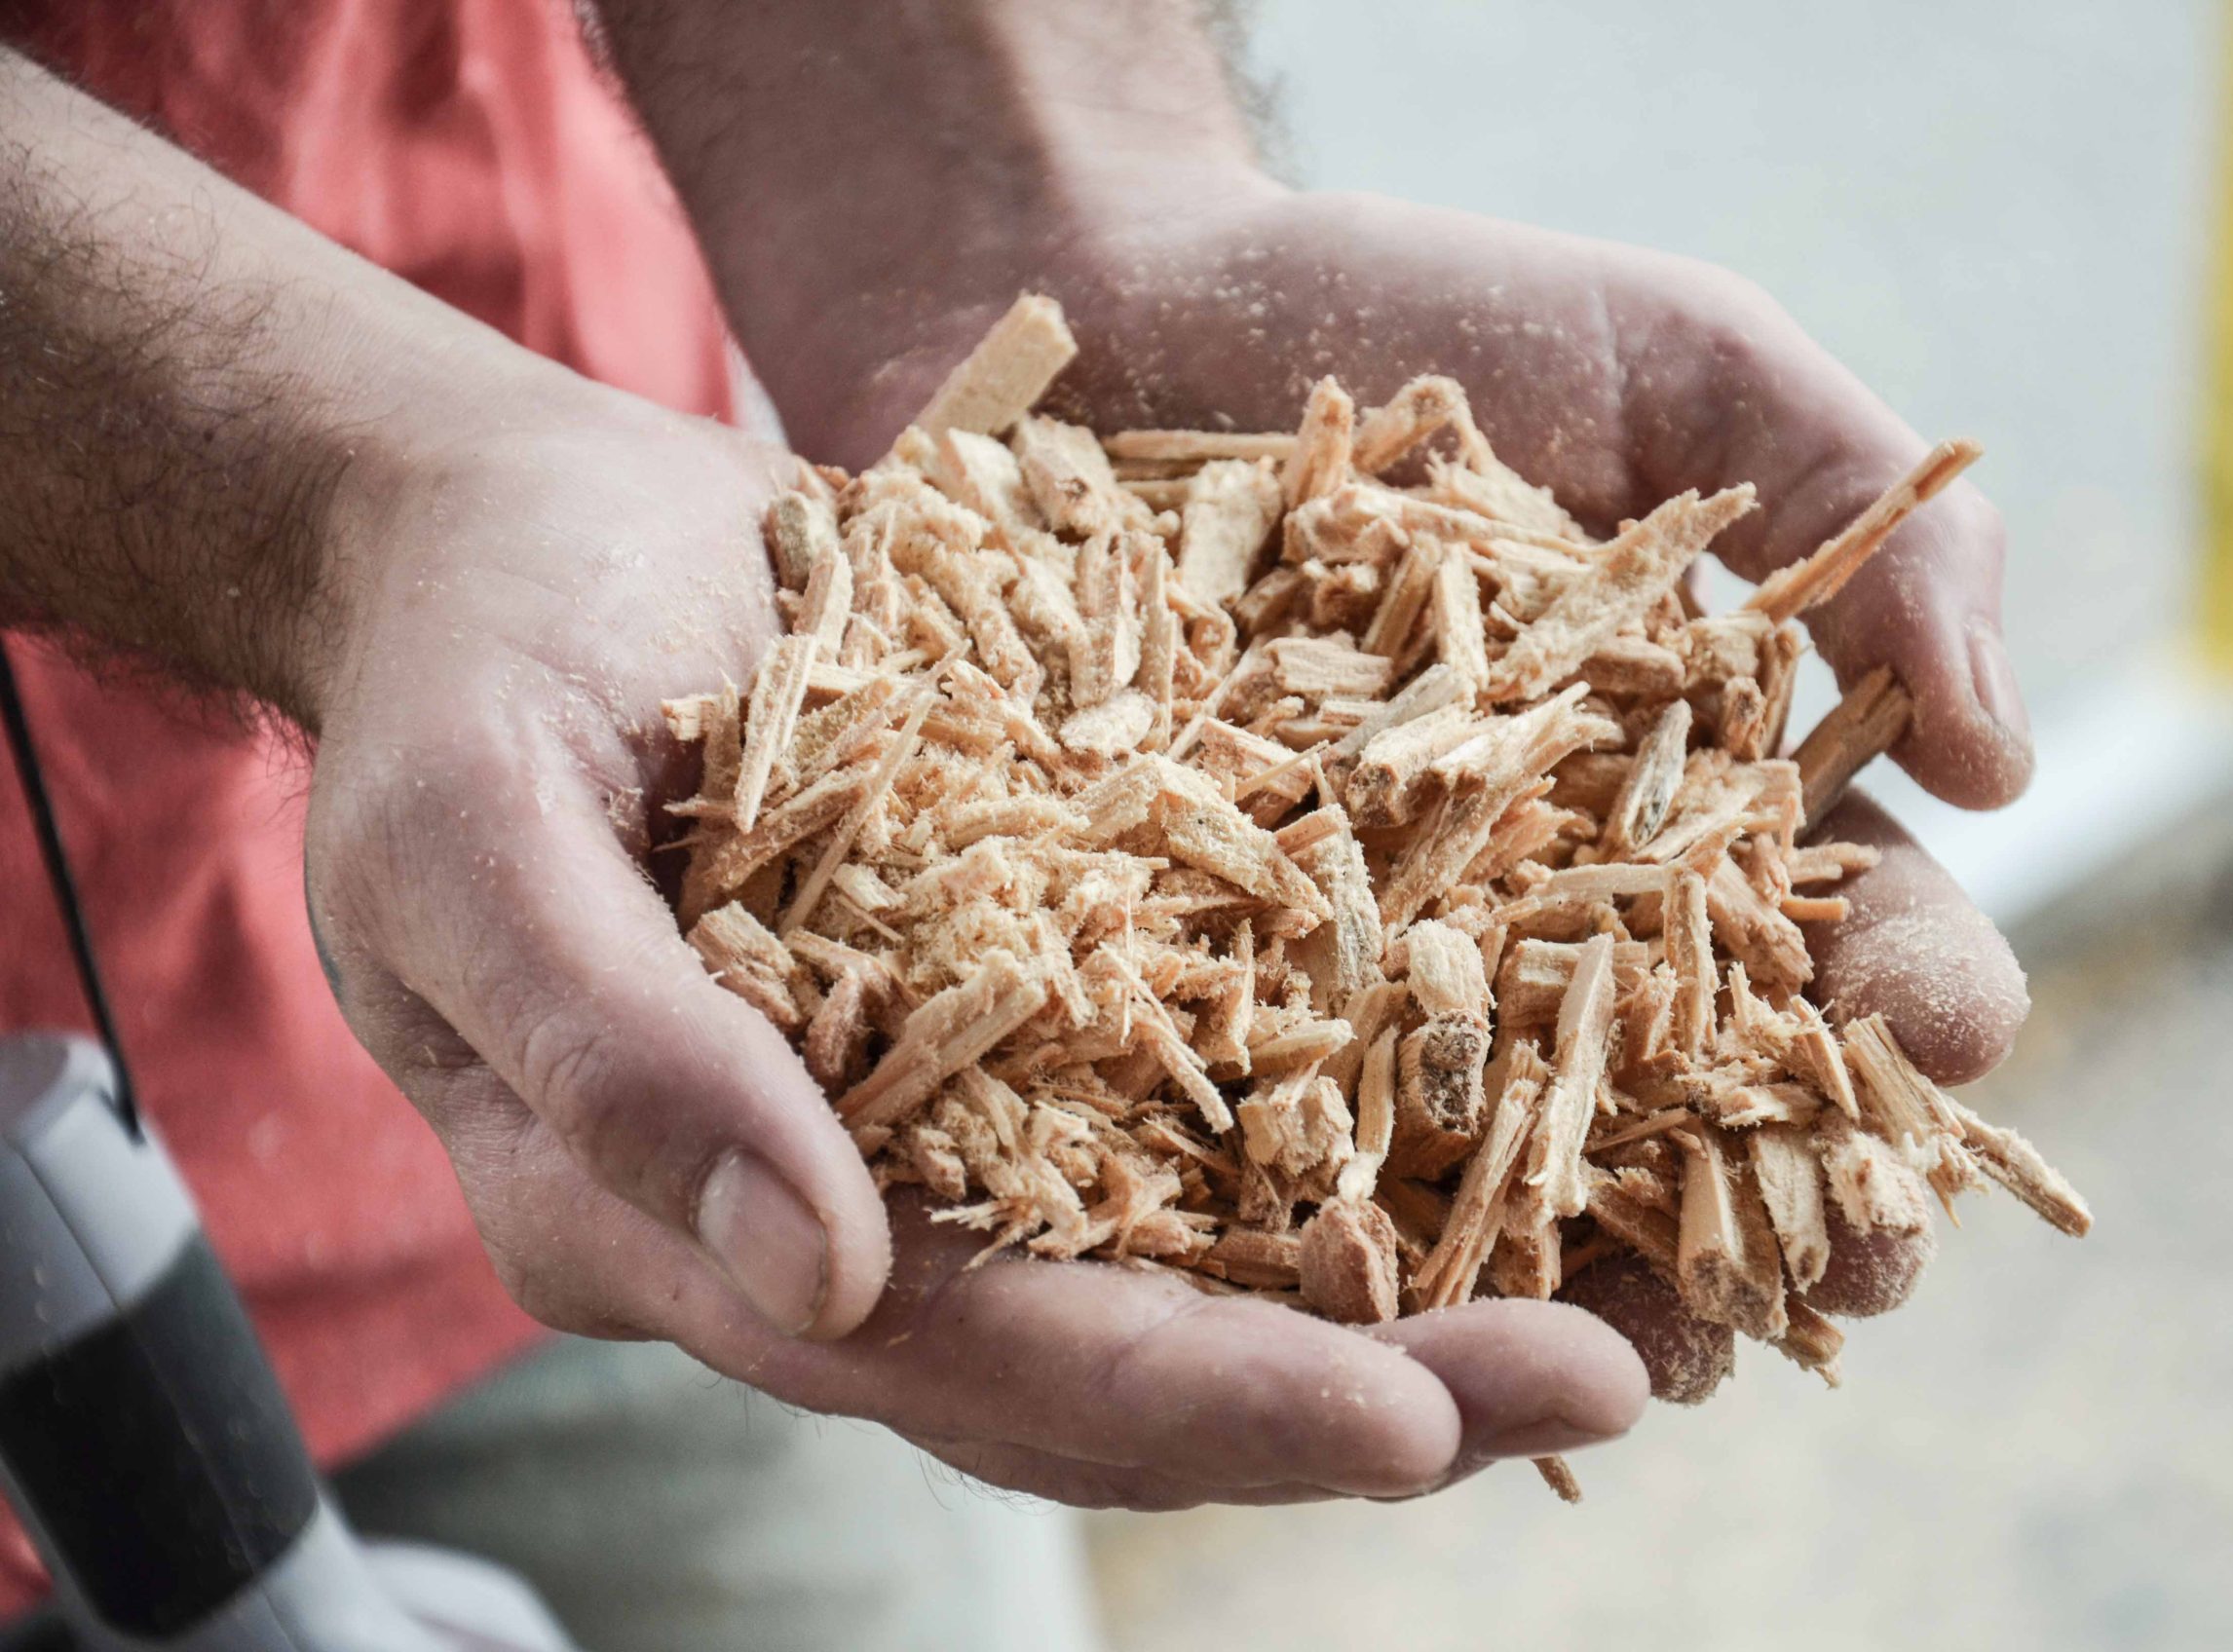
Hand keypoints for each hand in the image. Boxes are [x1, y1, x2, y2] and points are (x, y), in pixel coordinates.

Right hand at [302, 366, 1650, 1508]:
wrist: (525, 543)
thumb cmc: (468, 671)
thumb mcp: (478, 839)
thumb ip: (624, 1057)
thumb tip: (825, 1275)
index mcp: (682, 1225)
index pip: (956, 1355)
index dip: (1179, 1398)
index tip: (1402, 1421)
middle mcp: (840, 1209)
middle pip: (1117, 1354)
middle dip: (1360, 1388)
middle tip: (1606, 1377)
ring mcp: (942, 1115)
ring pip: (1193, 1257)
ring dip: (1405, 1290)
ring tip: (1632, 1303)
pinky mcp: (1029, 1004)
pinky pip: (1212, 1100)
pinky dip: (1367, 1130)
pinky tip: (1536, 1118)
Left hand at [761, 182, 2033, 1399]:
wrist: (1100, 300)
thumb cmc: (1403, 314)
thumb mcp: (1673, 358)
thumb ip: (1865, 509)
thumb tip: (2010, 765)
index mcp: (1680, 807)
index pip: (1834, 942)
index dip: (1908, 1003)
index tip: (1946, 1037)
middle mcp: (1532, 929)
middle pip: (1685, 1114)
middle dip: (1774, 1207)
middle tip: (1827, 1285)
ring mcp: (1348, 982)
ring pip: (1488, 1187)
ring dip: (1577, 1288)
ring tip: (1624, 1360)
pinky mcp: (1168, 1004)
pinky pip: (1251, 1156)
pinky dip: (1320, 1245)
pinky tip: (1369, 1315)